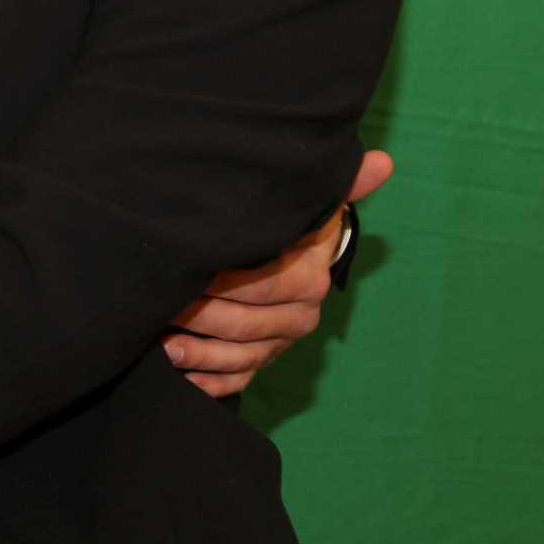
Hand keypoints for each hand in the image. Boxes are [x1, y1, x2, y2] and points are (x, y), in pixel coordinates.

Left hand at [163, 147, 392, 396]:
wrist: (299, 252)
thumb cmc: (294, 221)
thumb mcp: (312, 201)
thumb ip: (339, 184)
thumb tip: (383, 160)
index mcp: (309, 279)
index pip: (261, 286)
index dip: (219, 282)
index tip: (181, 272)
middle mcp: (300, 316)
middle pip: (244, 324)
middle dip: (198, 316)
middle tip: (160, 304)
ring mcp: (281, 342)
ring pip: (240, 358)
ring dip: (199, 355)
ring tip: (162, 344)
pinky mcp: (264, 359)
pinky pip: (238, 380)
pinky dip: (210, 383)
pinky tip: (183, 377)